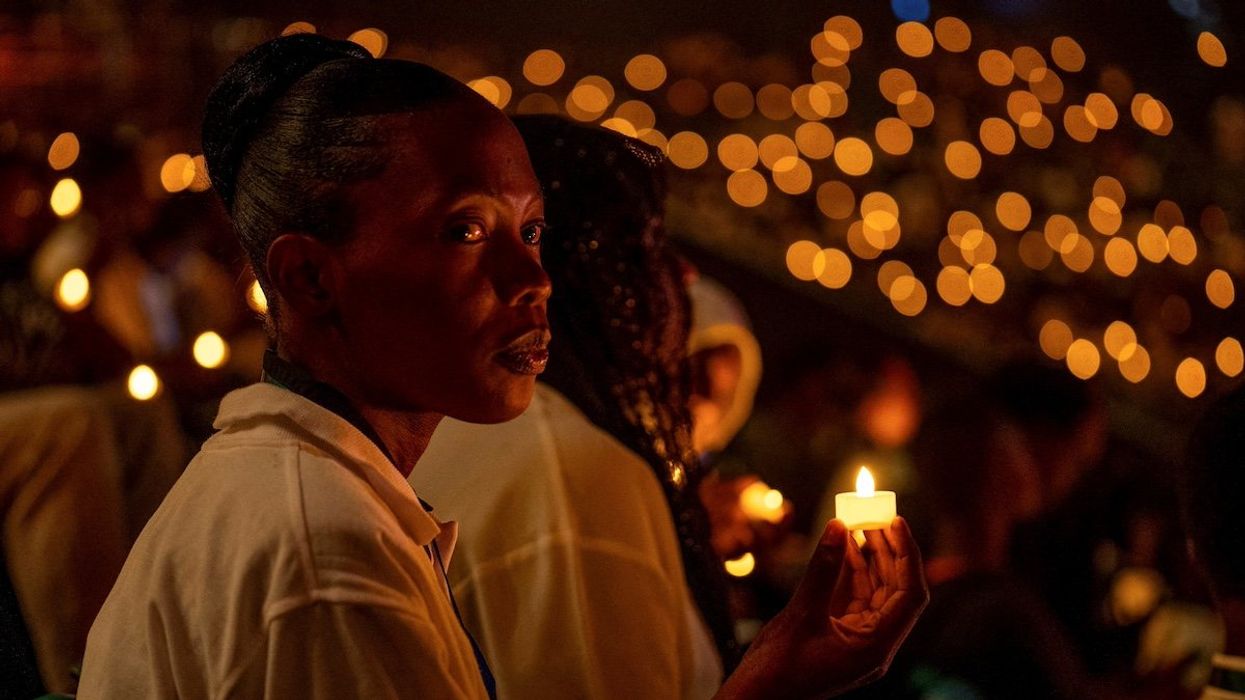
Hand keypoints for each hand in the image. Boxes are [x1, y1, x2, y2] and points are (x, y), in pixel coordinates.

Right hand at [717, 518, 928, 699]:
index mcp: (876, 648)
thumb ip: (821, 570)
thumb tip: (837, 527)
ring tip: (859, 523)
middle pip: (894, 591)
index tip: (895, 522)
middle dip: (888, 551)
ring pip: (874, 592)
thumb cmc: (777, 670)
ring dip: (869, 558)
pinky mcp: (838, 636)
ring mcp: (856, 641)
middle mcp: (873, 645)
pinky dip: (850, 571)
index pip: (909, 595)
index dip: (907, 556)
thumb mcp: (801, 615)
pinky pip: (853, 598)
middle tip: (876, 515)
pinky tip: (843, 546)